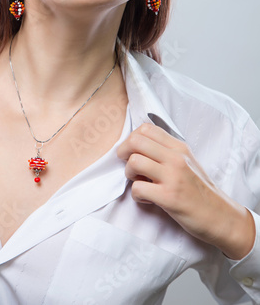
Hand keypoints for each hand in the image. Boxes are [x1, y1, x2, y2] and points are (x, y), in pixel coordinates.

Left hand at [117, 123, 255, 259]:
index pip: (146, 128)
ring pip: (134, 162)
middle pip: (135, 141)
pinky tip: (148, 199)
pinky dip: (137, 195)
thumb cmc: (199, 190)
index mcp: (179, 147)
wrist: (221, 217)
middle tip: (130, 167)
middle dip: (123, 153)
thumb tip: (137, 144)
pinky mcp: (169, 197)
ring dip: (129, 174)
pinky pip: (138, 188)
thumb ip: (166, 150)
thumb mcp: (187, 162)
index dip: (132, 139)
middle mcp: (176, 158)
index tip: (133, 152)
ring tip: (139, 182)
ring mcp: (173, 177)